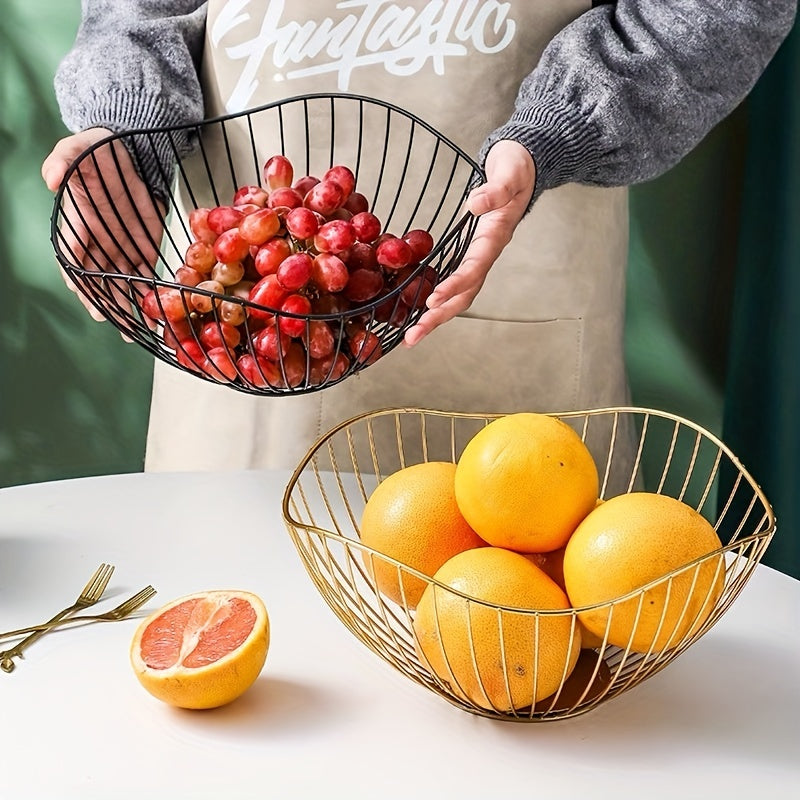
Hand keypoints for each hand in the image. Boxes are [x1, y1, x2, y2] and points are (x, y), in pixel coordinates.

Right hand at [42, 128, 163, 333]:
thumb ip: (62, 162)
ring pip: (124, 282)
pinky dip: (152, 290)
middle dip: (111, 304)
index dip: (81, 282)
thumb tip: (52, 177)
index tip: (91, 300)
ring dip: (132, 305)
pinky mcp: (143, 244)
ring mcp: (120, 246)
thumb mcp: (72, 150)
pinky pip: (146, 271)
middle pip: (101, 280)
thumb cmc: (91, 152)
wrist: (122, 149)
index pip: (74, 259)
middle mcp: (97, 242)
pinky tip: (161, 308)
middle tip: (122, 326)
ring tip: (143, 328)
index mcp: (76, 226)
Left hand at [403, 139, 535, 346]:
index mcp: (494, 238)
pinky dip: (435, 300)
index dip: (454, 286)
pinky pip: (451, 283)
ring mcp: (477, 257)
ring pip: (458, 295)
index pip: (473, 269)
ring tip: (411, 336)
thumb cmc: (516, 170)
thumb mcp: (510, 174)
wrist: (523, 168)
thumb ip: (495, 190)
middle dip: (439, 318)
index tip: (432, 300)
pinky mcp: (467, 254)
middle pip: (464, 295)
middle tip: (413, 337)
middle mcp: (485, 254)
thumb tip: (474, 204)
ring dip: (435, 317)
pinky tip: (416, 312)